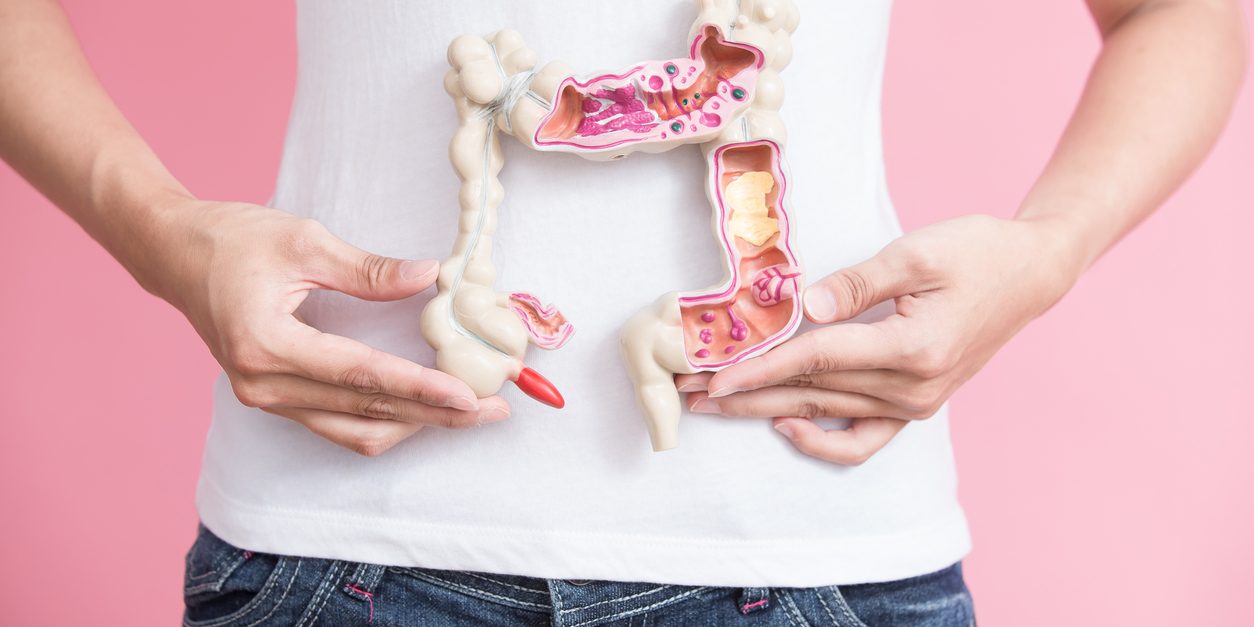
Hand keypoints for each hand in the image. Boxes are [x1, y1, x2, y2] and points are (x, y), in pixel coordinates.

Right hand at [146, 198, 508, 455]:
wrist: (172, 254)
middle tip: (492, 409)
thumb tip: (431, 277)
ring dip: (414, 424)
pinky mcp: (273, 398)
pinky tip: (423, 409)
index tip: (468, 395)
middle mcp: (264, 384)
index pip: (361, 376)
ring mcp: (265, 398)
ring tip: (469, 413)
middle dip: (435, 415)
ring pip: (354, 430)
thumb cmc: (232, 239)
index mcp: (267, 344)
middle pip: (365, 412)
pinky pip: (336, 424)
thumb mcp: (304, 240)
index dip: (419, 388)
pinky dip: (384, 420)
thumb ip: (369, 269)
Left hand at [676, 215, 1078, 464]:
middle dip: (744, 395)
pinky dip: (823, 440)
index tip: (713, 377)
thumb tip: (803, 308)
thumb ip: (857, 283)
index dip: (761, 367)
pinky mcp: (917, 404)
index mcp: (914, 348)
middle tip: (688, 395)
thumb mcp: (918, 252)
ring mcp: (917, 404)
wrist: (1031, 274)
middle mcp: (913, 388)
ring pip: (825, 413)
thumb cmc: (977, 252)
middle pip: (811, 393)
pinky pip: (864, 439)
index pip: (818, 360)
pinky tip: (787, 425)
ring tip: (715, 406)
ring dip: (765, 410)